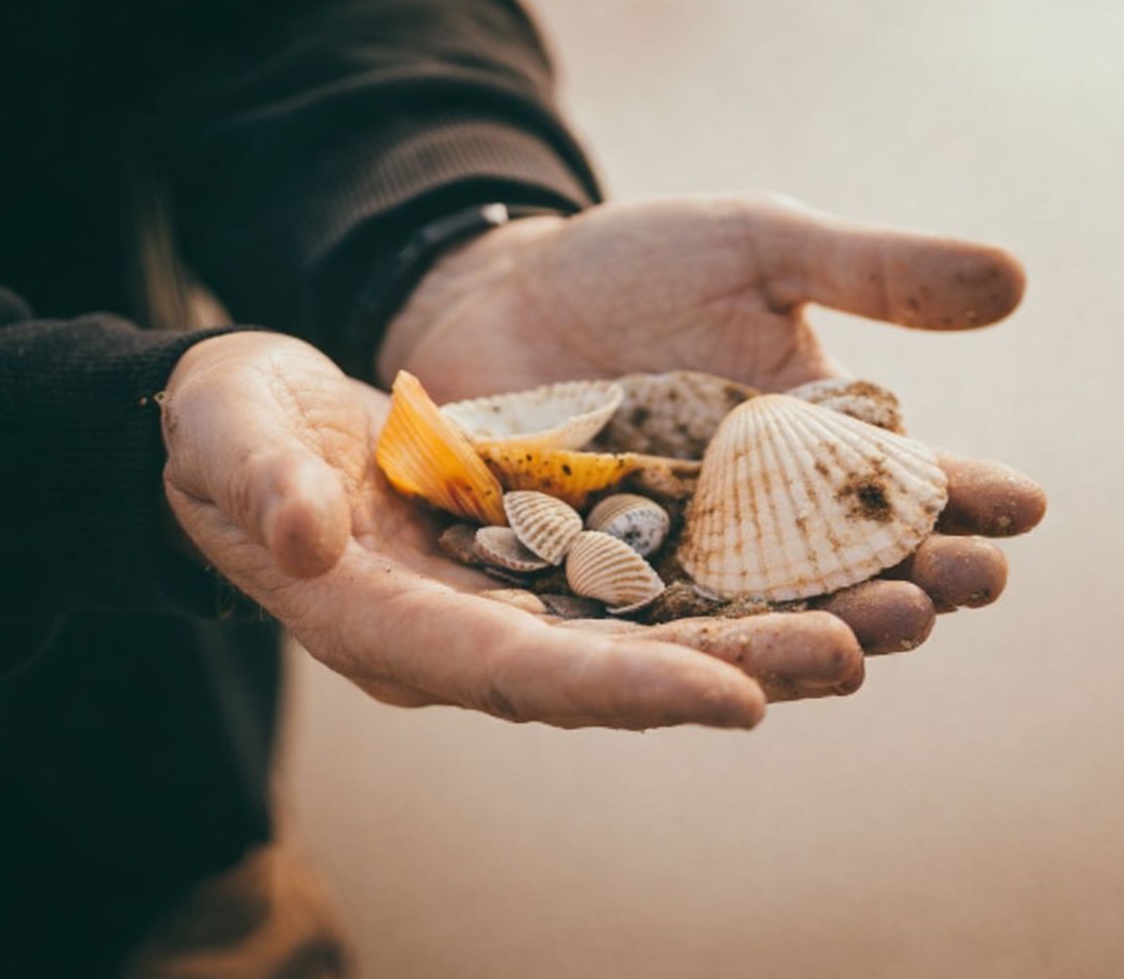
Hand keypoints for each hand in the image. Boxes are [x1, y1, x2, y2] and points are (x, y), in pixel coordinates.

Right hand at [163, 331, 877, 729]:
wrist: (262, 422)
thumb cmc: (229, 433)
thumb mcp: (228, 436)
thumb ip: (257, 481)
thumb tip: (300, 532)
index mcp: (397, 628)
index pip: (523, 676)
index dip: (629, 692)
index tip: (738, 700)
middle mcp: (476, 633)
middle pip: (625, 667)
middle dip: (744, 667)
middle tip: (868, 648)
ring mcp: (521, 597)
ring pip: (665, 624)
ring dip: (775, 622)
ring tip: (895, 605)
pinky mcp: (551, 551)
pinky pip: (660, 569)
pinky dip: (743, 566)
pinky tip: (830, 548)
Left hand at [378, 192, 1045, 641]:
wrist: (494, 294)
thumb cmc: (635, 265)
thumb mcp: (761, 248)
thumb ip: (874, 273)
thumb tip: (1016, 280)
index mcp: (815, 446)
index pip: (906, 482)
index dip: (965, 495)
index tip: (1024, 504)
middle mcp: (760, 523)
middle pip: (849, 567)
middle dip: (913, 579)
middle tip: (967, 585)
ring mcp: (680, 561)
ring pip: (761, 615)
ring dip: (818, 633)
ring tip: (867, 642)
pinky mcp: (595, 587)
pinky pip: (646, 628)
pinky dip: (687, 652)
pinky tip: (726, 674)